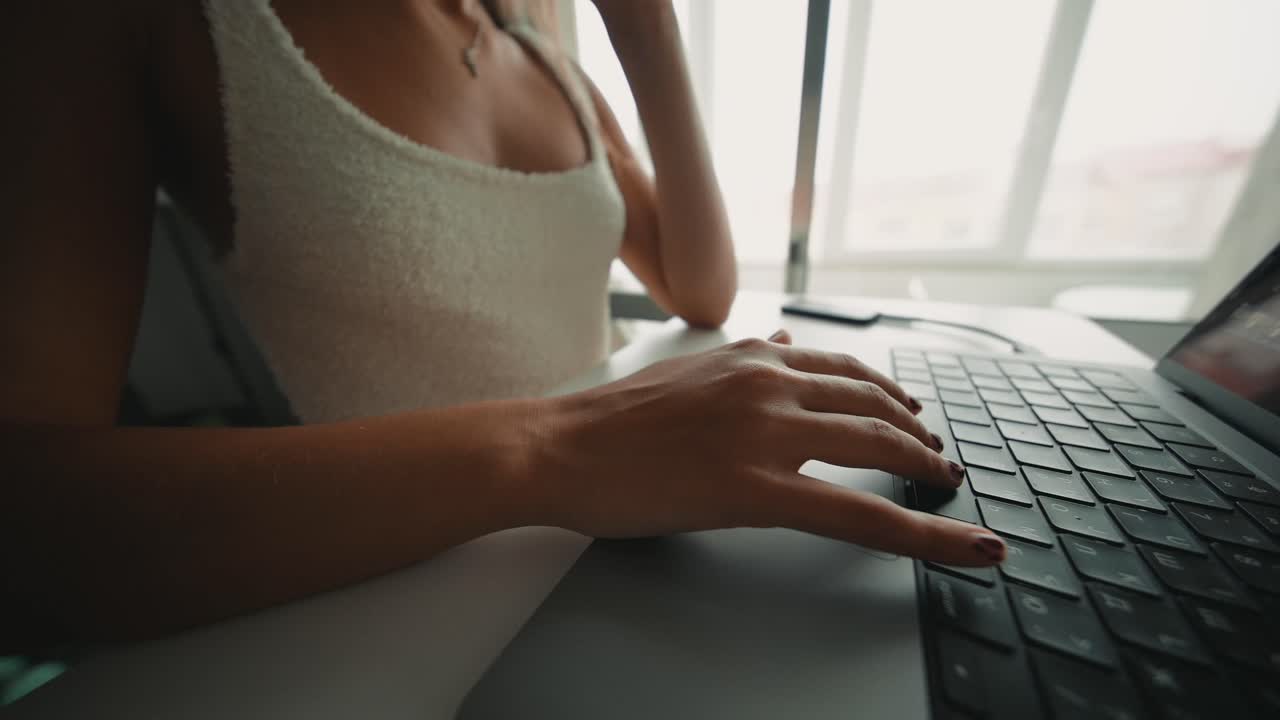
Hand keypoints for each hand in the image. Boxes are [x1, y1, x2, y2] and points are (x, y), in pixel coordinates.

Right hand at [536, 330, 1005, 565]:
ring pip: (877, 446)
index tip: (915, 417)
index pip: (843, 371)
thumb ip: (742, 359)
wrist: (555, 448)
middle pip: (872, 404)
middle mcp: (768, 383)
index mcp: (750, 358)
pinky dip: (922, 532)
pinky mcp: (755, 488)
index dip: (891, 396)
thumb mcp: (685, 372)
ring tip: (950, 490)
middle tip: (940, 460)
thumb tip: (783, 343)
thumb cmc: (607, 424)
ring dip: (926, 469)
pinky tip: (958, 545)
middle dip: (917, 433)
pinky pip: (858, 512)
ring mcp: (765, 433)